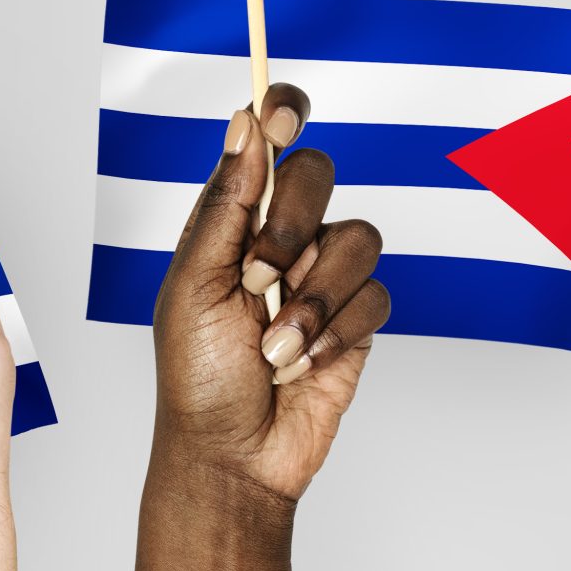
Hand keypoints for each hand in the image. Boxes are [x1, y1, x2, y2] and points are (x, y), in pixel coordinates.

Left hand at [150, 87, 391, 508]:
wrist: (232, 456)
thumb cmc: (197, 377)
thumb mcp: (193, 287)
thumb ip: (226, 206)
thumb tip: (246, 125)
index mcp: (231, 219)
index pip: (264, 140)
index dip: (280, 113)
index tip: (282, 116)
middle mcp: (281, 236)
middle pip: (318, 174)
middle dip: (291, 226)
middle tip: (259, 277)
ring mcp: (322, 276)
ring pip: (357, 238)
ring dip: (313, 299)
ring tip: (276, 347)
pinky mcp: (356, 318)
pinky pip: (377, 295)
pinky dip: (336, 334)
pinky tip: (303, 365)